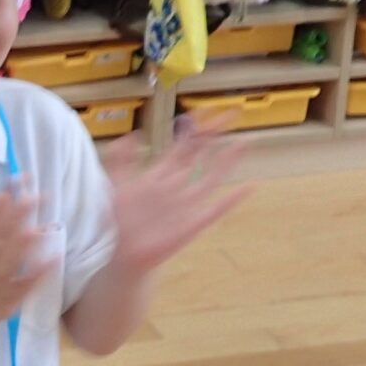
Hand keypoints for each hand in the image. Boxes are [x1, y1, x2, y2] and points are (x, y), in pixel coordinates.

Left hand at [103, 124, 250, 275]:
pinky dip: (232, 200)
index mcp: (162, 175)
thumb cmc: (122, 221)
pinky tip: (248, 187)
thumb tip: (132, 134)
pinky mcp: (193, 225)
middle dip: (214, 136)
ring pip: (212, 178)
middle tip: (231, 116)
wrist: (126, 254)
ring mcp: (188, 205)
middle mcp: (179, 186)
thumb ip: (120, 160)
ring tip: (245, 142)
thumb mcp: (117, 186)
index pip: (182, 148)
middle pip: (200, 157)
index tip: (206, 111)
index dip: (193, 130)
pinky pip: (216, 210)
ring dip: (228, 160)